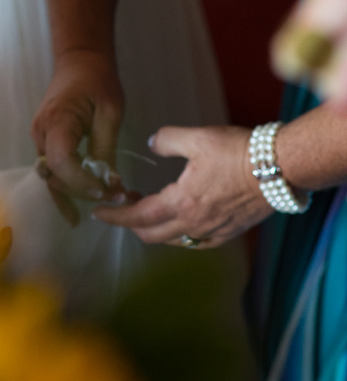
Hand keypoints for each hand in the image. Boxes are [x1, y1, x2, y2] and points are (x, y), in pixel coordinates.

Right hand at [31, 48, 132, 223]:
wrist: (80, 61)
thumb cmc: (97, 81)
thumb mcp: (110, 112)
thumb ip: (105, 149)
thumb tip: (110, 185)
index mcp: (57, 121)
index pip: (62, 162)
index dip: (83, 182)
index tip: (109, 191)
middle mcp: (41, 133)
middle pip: (55, 175)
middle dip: (84, 191)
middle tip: (117, 198)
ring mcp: (39, 138)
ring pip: (52, 176)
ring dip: (77, 193)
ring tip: (107, 200)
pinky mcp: (44, 141)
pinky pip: (53, 170)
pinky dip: (66, 188)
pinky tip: (77, 209)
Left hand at [94, 124, 270, 247]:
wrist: (281, 168)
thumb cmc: (239, 152)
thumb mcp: (197, 138)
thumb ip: (167, 140)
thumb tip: (151, 144)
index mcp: (181, 202)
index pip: (137, 216)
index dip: (115, 216)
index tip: (98, 212)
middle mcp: (195, 224)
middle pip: (151, 235)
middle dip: (131, 223)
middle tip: (124, 204)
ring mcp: (214, 232)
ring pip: (173, 241)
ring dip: (155, 228)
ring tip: (150, 208)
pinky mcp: (230, 233)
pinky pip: (196, 243)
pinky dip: (180, 235)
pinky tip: (181, 221)